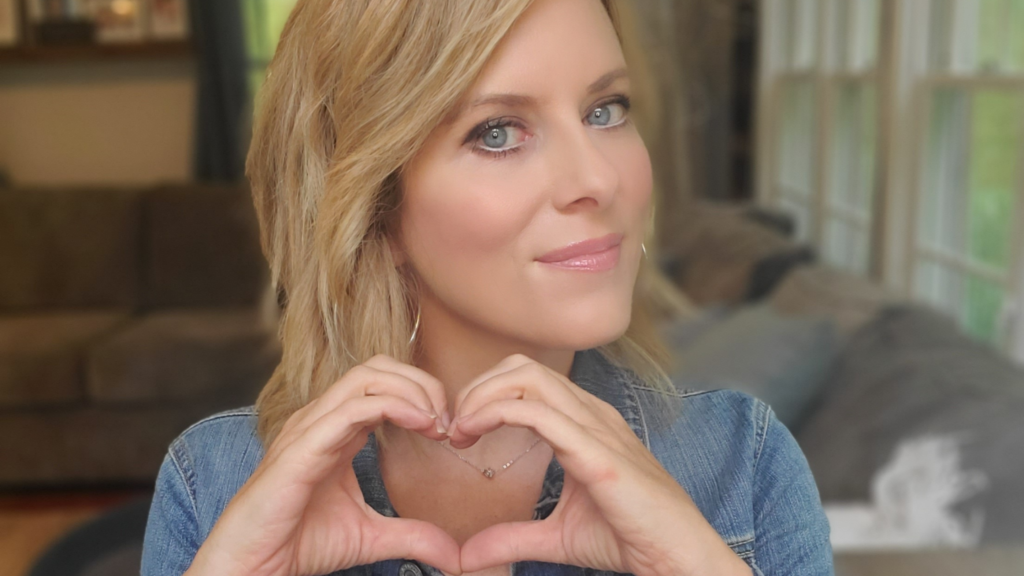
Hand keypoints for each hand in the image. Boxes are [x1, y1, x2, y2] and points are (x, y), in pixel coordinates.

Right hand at [186, 355, 461, 575]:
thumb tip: (453, 554)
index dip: (420, 394)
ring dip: (411, 391)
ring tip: (436, 421)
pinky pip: (353, 408)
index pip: (381, 383)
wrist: (254, 567)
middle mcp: (321, 420)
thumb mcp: (370, 536)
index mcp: (335, 430)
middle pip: (377, 368)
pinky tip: (420, 424)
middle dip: (421, 383)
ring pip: (366, 378)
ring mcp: (309, 428)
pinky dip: (394, 406)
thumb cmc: (298, 544)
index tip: (447, 429)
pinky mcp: (303, 446)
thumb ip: (412, 536)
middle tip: (447, 418)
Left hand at [446, 354, 749, 575]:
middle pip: (522, 367)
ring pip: (528, 378)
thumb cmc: (628, 539)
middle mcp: (591, 414)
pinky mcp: (597, 453)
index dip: (485, 395)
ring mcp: (597, 428)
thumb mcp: (556, 537)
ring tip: (460, 430)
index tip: (461, 433)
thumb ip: (512, 538)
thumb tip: (468, 555)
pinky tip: (475, 434)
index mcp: (585, 422)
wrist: (676, 556)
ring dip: (481, 397)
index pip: (527, 379)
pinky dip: (496, 414)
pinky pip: (539, 413)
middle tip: (455, 427)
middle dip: (478, 387)